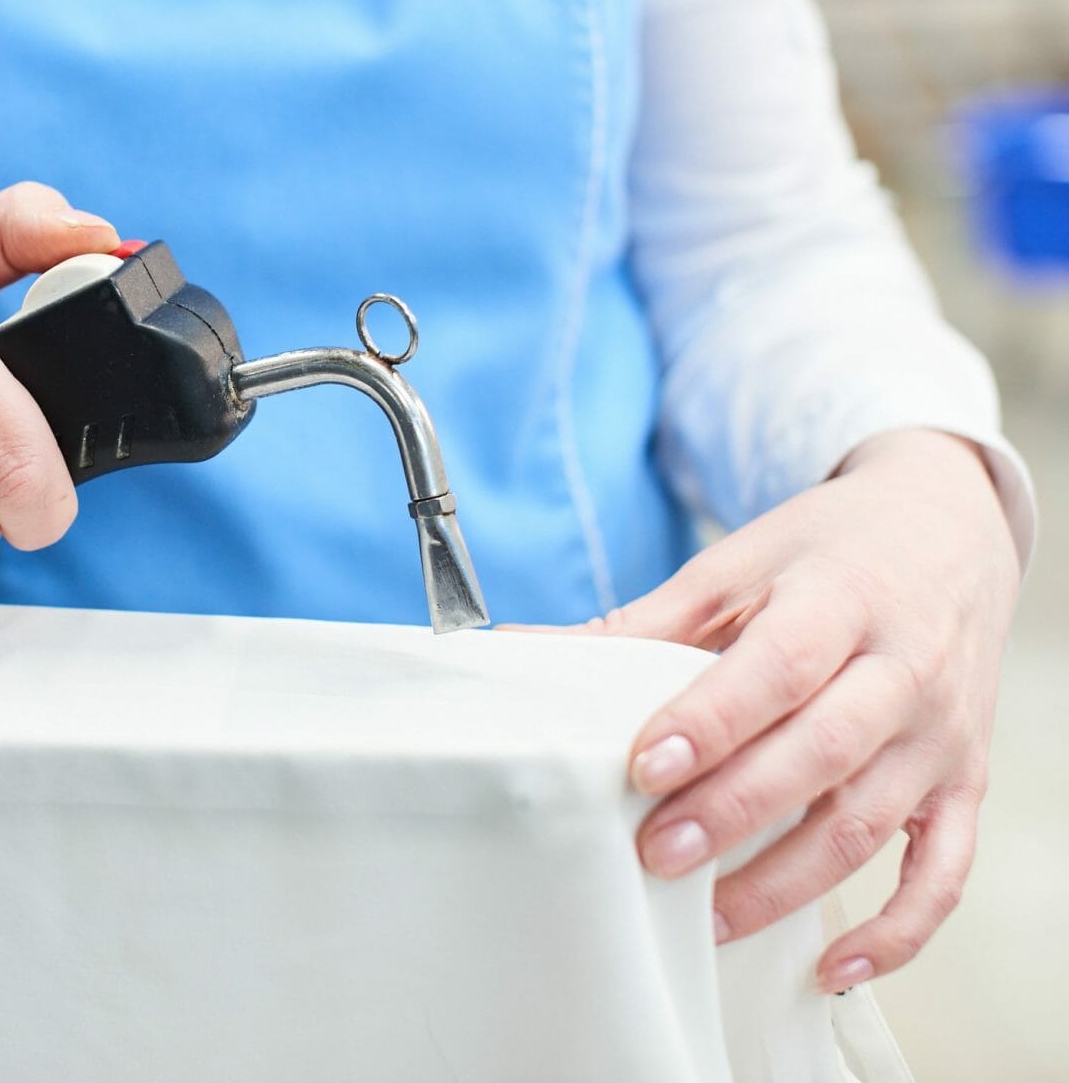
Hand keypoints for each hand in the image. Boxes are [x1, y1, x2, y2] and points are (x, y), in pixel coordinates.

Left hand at [548, 430, 1017, 991]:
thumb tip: (533, 648)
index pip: (780, 669)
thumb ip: (647, 621)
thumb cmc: (830, 552)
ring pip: (868, 824)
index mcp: (842, 602)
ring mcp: (939, 736)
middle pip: (821, 754)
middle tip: (655, 852)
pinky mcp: (962, 783)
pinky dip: (896, 931)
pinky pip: (940, 872)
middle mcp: (903, 672)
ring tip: (706, 913)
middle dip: (734, 810)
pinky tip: (827, 967)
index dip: (712, 721)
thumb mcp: (739, 562)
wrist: (949, 530)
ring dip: (785, 881)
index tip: (644, 765)